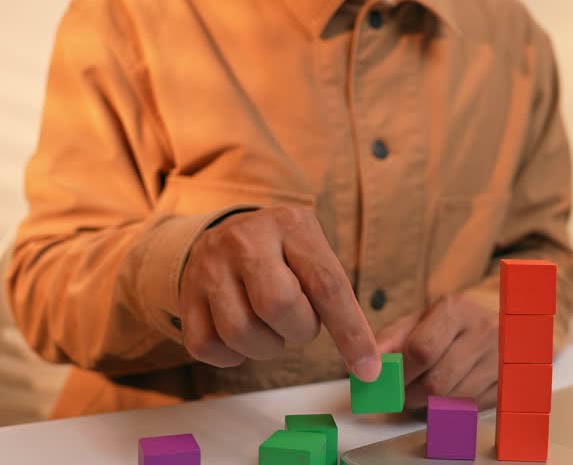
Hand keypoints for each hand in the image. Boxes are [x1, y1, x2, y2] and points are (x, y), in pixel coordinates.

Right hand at [178, 206, 380, 381]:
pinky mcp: (186, 295)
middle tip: (299, 324)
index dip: (350, 332)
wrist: (226, 234)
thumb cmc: (284, 254)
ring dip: (267, 346)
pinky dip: (233, 355)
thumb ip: (336, 297)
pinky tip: (244, 336)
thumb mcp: (313, 254)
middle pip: (278, 305)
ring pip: (241, 332)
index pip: (326, 284)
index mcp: (291, 225)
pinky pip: (208, 346)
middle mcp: (246, 239)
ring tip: (272, 328)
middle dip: (299, 330)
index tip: (367, 368)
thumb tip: (366, 361)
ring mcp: (210, 266)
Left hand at [375, 294, 498, 410]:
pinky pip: (469, 410)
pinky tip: (446, 396)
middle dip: (411, 396)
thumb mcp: (418, 320)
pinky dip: (450, 410)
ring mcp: (500, 360)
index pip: (421, 350)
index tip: (388, 381)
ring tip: (424, 392)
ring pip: (452, 402)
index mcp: (457, 309)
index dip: (400, 373)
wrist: (494, 320)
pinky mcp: (507, 384)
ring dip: (429, 406)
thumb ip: (390, 340)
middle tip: (403, 393)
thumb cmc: (448, 323)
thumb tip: (362, 365)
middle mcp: (483, 332)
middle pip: (436, 383)